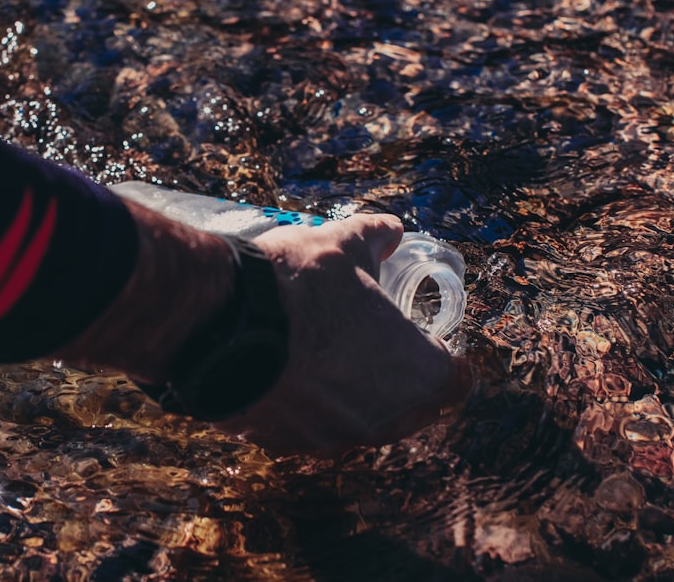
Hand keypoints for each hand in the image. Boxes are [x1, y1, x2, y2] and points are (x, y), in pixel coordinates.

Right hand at [214, 214, 470, 456]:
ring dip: (352, 395)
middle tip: (376, 345)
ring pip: (358, 421)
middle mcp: (381, 418)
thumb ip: (377, 237)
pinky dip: (306, 407)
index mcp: (414, 372)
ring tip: (326, 356)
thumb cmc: (297, 283)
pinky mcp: (284, 442)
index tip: (426, 339)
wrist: (218, 320)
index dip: (444, 357)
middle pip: (410, 408)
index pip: (455, 379)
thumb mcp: (344, 243)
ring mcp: (330, 437)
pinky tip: (284, 372)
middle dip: (399, 379)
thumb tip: (392, 231)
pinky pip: (309, 428)